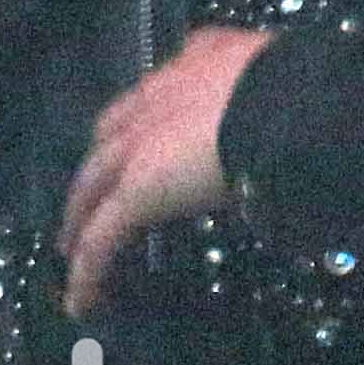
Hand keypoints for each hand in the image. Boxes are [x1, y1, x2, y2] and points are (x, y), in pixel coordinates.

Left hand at [59, 25, 274, 315]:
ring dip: (80, 218)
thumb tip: (276, 88)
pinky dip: (88, 269)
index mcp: (190, 64)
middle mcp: (154, 100)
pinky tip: (82, 300)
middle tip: (88, 199)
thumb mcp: (272, 67)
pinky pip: (102, 237)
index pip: (150, 94)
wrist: (283, 102)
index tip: (135, 140)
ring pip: (93, 187)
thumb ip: (259, 78)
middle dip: (96, 169)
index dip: (137, 122)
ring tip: (71, 249)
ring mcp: (138, 146)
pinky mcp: (135, 192)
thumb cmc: (292, 86)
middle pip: (106, 139)